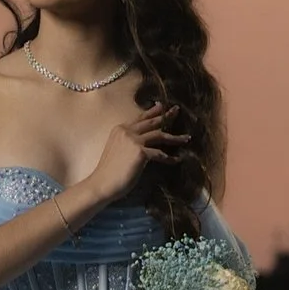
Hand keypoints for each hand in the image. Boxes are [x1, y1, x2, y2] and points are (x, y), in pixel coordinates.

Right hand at [76, 88, 194, 210]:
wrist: (102, 183)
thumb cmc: (109, 170)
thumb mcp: (117, 149)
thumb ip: (128, 141)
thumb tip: (143, 142)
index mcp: (120, 129)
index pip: (140, 118)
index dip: (152, 111)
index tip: (161, 106)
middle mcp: (127, 131)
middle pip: (151, 122)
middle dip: (166, 116)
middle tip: (177, 110)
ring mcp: (134, 140)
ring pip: (159, 135)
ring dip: (174, 137)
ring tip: (186, 138)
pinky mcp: (141, 152)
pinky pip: (160, 154)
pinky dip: (169, 158)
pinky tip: (177, 160)